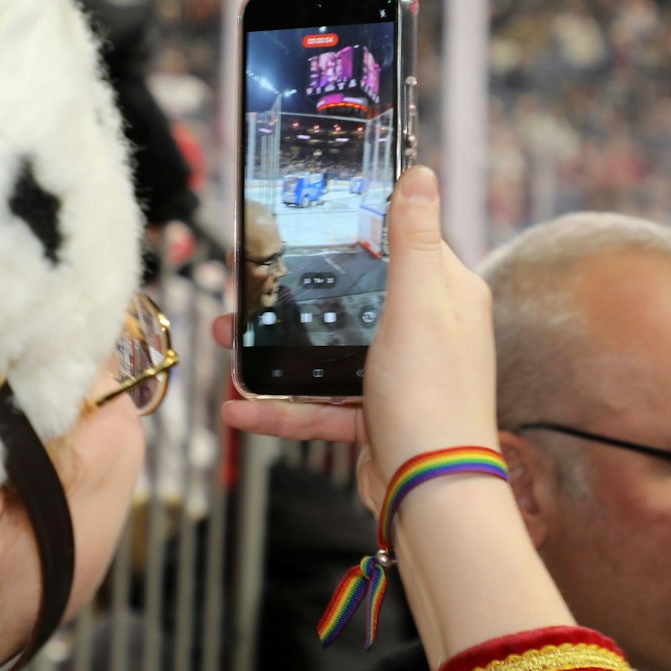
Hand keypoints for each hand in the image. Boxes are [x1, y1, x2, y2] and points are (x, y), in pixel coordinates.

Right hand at [217, 166, 499, 509]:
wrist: (431, 495)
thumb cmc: (433, 398)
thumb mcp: (418, 306)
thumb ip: (413, 240)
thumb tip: (421, 175)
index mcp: (446, 295)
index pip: (400, 243)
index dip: (353, 227)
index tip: (303, 217)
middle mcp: (425, 332)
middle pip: (350, 298)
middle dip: (293, 294)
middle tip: (244, 284)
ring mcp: (397, 376)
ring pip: (325, 353)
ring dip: (273, 351)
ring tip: (224, 341)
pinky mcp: (373, 418)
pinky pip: (318, 406)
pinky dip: (279, 408)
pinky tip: (238, 407)